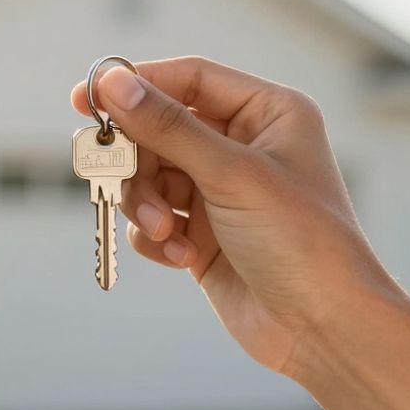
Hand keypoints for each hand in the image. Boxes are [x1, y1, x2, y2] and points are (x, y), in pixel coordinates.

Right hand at [70, 56, 397, 374]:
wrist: (324, 331)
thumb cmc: (302, 242)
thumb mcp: (231, 174)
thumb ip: (167, 127)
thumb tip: (112, 82)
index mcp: (268, 114)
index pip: (188, 79)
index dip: (135, 84)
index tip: (84, 98)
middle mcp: (244, 146)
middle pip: (159, 129)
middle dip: (137, 160)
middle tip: (112, 176)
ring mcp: (221, 192)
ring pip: (150, 176)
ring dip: (145, 203)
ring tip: (163, 231)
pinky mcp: (203, 235)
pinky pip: (153, 219)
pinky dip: (156, 236)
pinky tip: (182, 257)